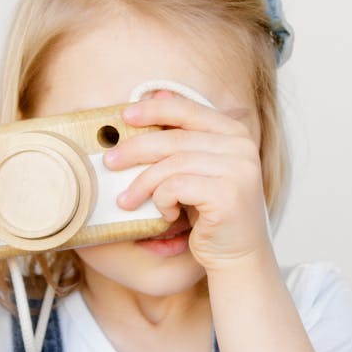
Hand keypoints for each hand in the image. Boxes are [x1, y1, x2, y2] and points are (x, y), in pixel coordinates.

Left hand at [103, 90, 270, 271]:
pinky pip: (177, 187)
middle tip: (110, 162)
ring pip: (172, 164)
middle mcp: (241, 146)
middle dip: (135, 149)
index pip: (188, 109)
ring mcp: (238, 170)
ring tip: (126, 200)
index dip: (154, 109)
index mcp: (235, 132)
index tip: (124, 116)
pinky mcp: (228, 195)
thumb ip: (183, 136)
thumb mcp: (198, 169)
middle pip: (174, 137)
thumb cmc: (211, 213)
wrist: (238, 256)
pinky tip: (166, 213)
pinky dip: (162, 200)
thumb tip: (155, 95)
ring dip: (142, 183)